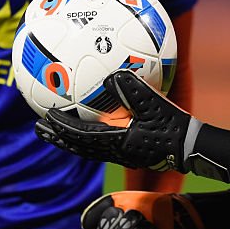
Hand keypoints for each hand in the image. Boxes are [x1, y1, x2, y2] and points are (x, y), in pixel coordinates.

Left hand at [35, 70, 229, 182]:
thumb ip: (132, 88)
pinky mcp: (129, 151)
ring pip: (88, 149)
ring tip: (54, 131)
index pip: (82, 136)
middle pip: (79, 147)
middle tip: (39, 129)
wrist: (190, 145)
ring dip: (69, 139)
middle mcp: (115, 152)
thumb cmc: (173, 125)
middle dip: (58, 137)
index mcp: (117, 142)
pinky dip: (86, 138)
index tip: (46, 117)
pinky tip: (87, 127)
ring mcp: (121, 154)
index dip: (63, 128)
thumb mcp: (153, 102)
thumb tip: (111, 74)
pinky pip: (100, 145)